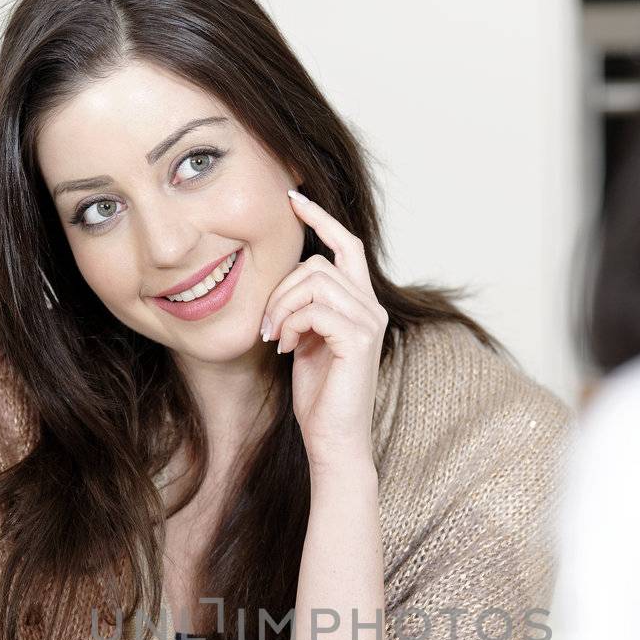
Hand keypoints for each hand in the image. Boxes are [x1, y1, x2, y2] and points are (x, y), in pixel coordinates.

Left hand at [262, 190, 387, 472]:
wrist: (333, 439)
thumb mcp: (306, 341)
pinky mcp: (358, 338)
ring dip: (282, 307)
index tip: (294, 199)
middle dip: (282, 288)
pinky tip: (287, 348)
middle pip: (320, 264)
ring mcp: (368, 321)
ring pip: (315, 282)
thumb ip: (304, 308)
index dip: (321, 219)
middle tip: (268, 325)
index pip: (346, 245)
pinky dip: (291, 323)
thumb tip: (285, 281)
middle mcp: (371, 308)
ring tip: (276, 338)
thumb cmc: (318, 397)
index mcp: (361, 305)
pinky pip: (315, 307)